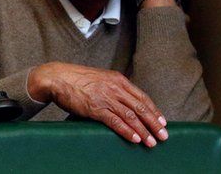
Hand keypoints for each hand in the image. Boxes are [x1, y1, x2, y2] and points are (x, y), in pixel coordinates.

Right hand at [28, 62, 167, 146]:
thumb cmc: (76, 79)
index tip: (162, 122)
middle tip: (163, 136)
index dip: (154, 111)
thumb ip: (113, 88)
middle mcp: (114, 88)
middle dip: (154, 124)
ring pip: (131, 116)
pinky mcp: (95, 108)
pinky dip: (127, 131)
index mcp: (117, 79)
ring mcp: (105, 98)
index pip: (142, 97)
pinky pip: (115, 121)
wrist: (56, 77)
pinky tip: (135, 138)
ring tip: (151, 142)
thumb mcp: (99, 79)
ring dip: (143, 131)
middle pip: (140, 107)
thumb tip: (124, 101)